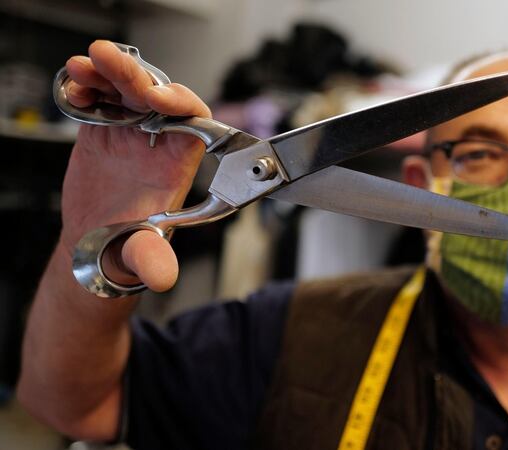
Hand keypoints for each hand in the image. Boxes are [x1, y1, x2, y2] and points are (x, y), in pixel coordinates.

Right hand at [61, 40, 210, 291]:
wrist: (95, 249)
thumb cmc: (128, 250)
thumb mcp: (140, 255)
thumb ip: (151, 259)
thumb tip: (163, 277)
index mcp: (177, 164)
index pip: (192, 119)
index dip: (177, 103)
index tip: (154, 98)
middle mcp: (158, 144)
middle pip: (155, 95)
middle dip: (134, 75)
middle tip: (107, 60)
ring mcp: (131, 135)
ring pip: (126, 91)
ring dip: (108, 73)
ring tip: (84, 65)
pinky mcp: (104, 132)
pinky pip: (100, 99)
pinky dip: (87, 87)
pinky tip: (75, 86)